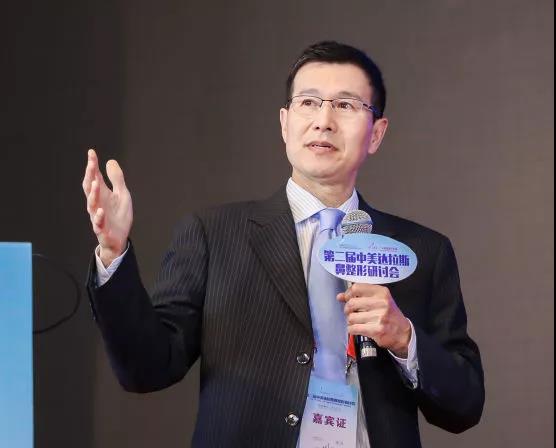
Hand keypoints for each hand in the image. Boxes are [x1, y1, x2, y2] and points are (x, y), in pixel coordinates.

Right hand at [82, 149, 132, 266]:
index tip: (91, 153)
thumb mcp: (122, 194)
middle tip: (91, 164)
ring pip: (92, 205)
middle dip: (90, 176)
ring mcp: (98, 216)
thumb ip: (116, 179)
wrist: (119, 238)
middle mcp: (97, 204)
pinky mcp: (102, 229)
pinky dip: (99, 218)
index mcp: (101, 194)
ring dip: (93, 194)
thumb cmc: (118, 215)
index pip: (94, 177)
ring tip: (95, 184)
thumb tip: (110, 161)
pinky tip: (101, 211)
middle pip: (90, 188)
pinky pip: (98, 224)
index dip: (92, 165)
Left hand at [337, 283, 411, 357]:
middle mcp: (381, 302)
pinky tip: (357, 329)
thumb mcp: (378, 300)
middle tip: (351, 312)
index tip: (348, 298)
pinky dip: (352, 329)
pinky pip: (354, 328)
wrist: (403, 333)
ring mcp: (379, 316)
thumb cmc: (388, 314)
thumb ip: (359, 296)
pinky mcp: (377, 330)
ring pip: (351, 317)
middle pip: (351, 303)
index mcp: (381, 292)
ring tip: (357, 321)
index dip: (348, 293)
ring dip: (350, 321)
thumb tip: (340, 296)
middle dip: (347, 309)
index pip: (356, 287)